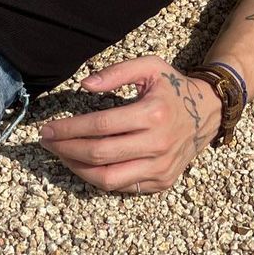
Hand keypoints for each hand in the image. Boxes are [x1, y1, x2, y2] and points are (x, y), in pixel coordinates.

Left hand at [37, 55, 221, 193]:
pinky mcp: (161, 182)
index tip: (48, 128)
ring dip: (76, 168)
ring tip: (60, 154)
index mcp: (153, 114)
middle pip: (100, 154)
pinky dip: (97, 178)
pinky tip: (82, 164)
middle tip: (46, 142)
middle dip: (66, 149)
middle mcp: (158, 144)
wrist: (207, 113)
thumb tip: (84, 85)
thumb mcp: (149, 67)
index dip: (70, 129)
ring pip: (107, 179)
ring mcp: (160, 168)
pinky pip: (121, 187)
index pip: (101, 126)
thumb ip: (116, 72)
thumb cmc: (172, 87)